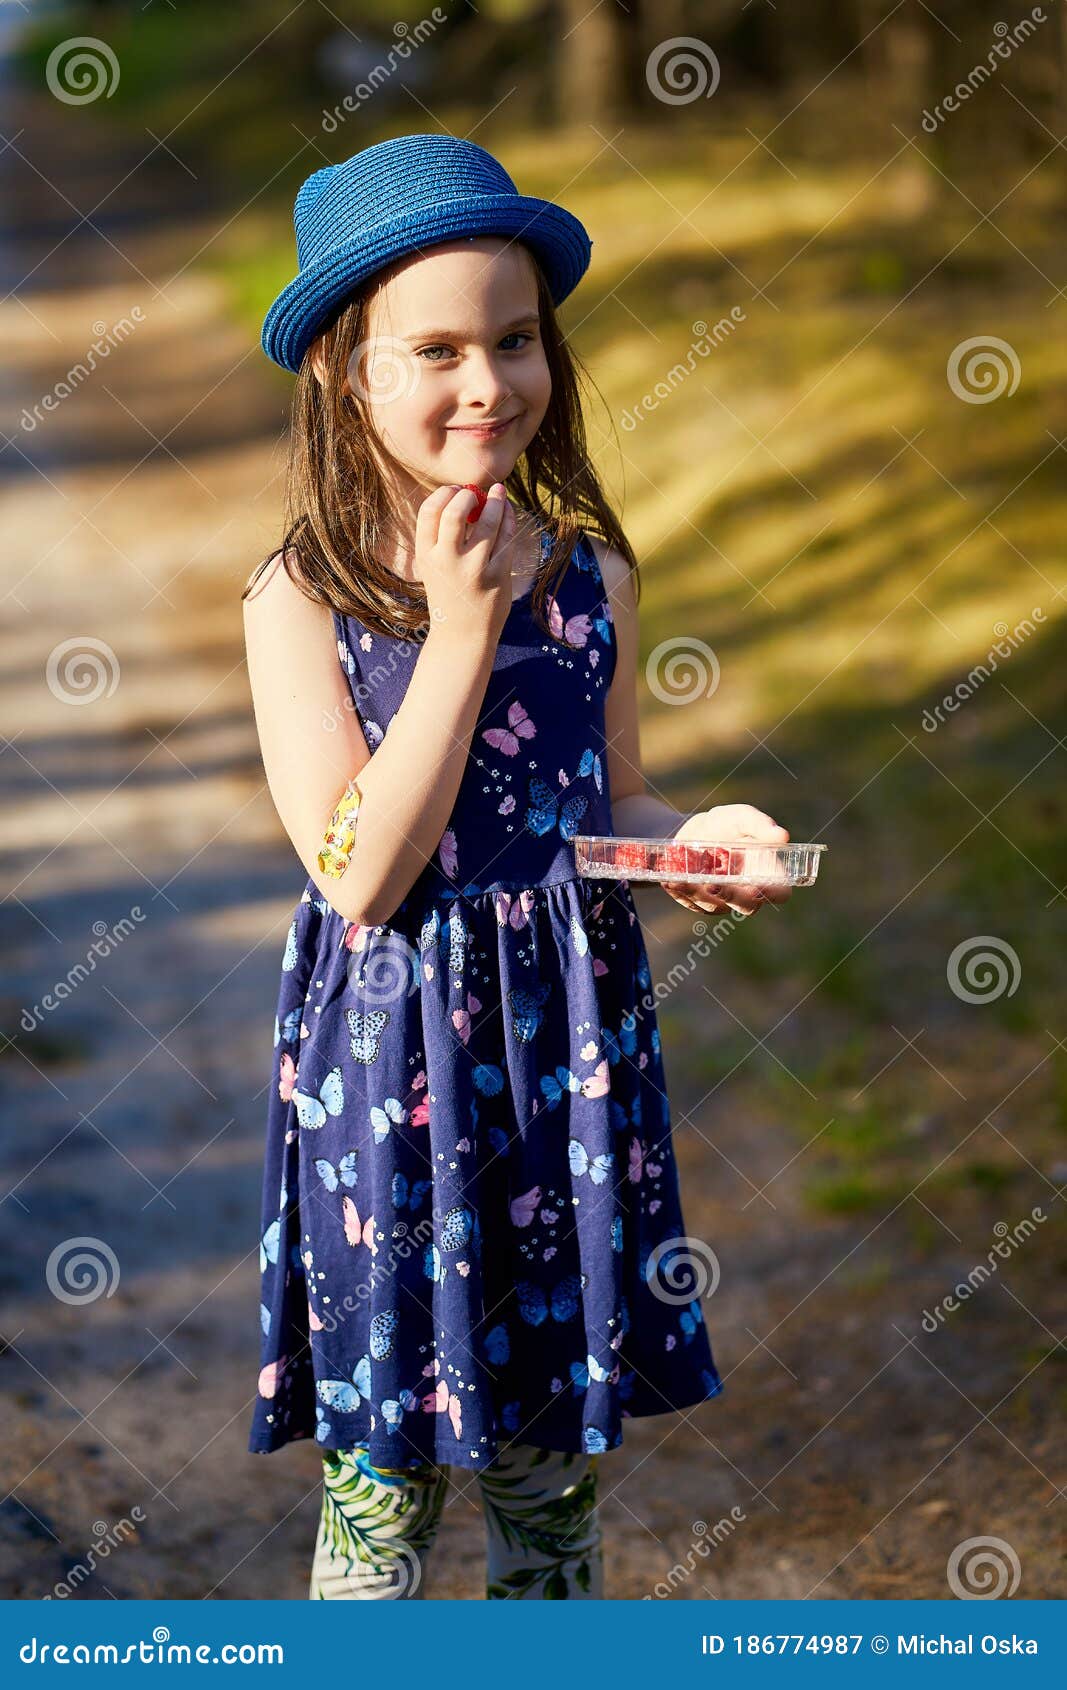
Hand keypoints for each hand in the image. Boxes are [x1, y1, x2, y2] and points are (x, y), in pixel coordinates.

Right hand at [416, 482, 516, 642]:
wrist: (462, 635)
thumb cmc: (448, 594)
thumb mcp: (432, 567)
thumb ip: (440, 537)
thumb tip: (463, 497)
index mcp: (426, 555)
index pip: (429, 511)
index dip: (444, 493)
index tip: (455, 491)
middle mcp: (447, 560)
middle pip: (455, 511)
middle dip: (468, 495)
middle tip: (476, 493)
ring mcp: (474, 568)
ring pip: (488, 521)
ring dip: (496, 501)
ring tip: (499, 493)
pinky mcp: (497, 574)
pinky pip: (507, 537)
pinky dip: (509, 518)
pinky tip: (508, 511)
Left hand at [660, 805, 791, 916]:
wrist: (688, 833)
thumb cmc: (723, 825)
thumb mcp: (739, 817)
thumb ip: (759, 824)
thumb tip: (782, 836)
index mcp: (766, 872)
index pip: (780, 892)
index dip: (773, 893)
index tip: (758, 887)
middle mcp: (747, 891)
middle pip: (747, 906)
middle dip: (730, 896)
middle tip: (713, 883)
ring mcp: (723, 900)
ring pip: (715, 906)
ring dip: (698, 893)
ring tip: (682, 879)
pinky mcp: (699, 902)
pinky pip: (691, 902)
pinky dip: (680, 891)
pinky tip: (669, 880)